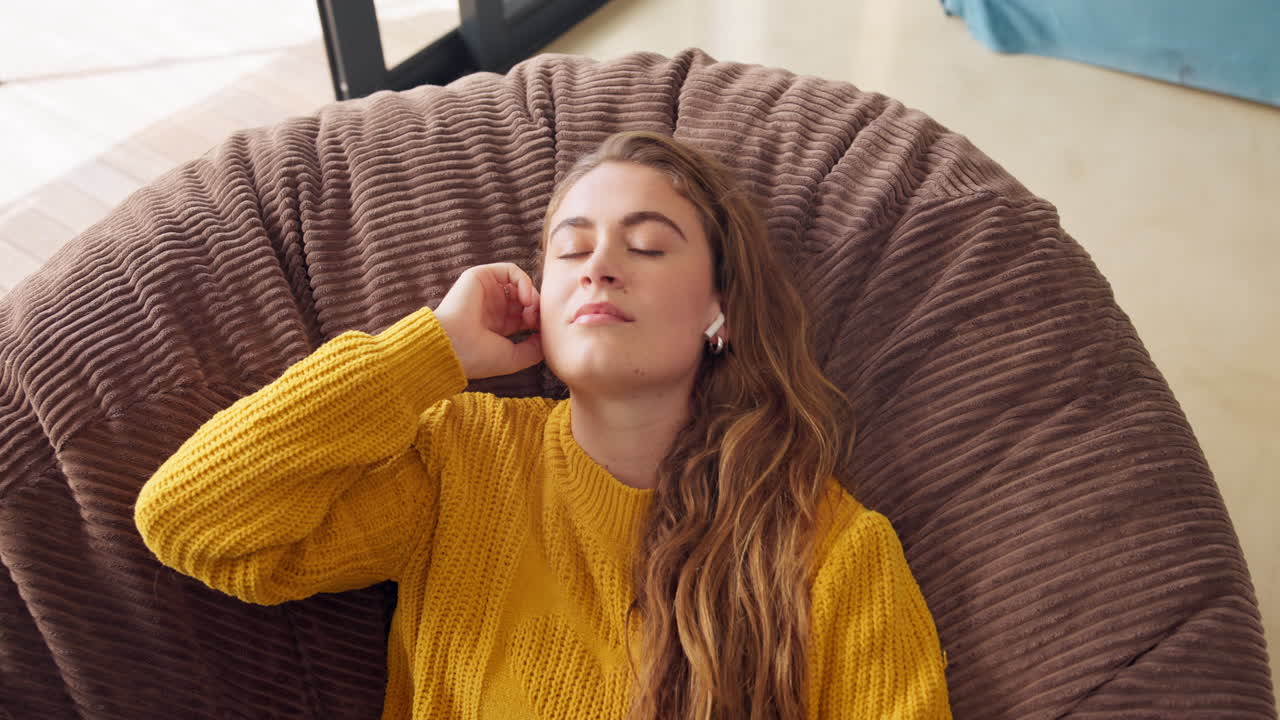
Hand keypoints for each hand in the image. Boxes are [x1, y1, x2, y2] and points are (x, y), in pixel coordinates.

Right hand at [433, 262, 542, 379]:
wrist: (453, 347)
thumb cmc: (479, 357)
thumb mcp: (514, 358)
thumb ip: (535, 349)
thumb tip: (547, 338)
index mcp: (496, 326)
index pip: (526, 316)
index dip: (538, 321)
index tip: (541, 332)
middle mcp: (491, 307)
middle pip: (526, 299)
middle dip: (537, 308)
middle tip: (536, 321)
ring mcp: (485, 292)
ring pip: (520, 284)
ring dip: (532, 295)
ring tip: (531, 309)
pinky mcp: (480, 277)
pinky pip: (510, 270)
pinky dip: (524, 281)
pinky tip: (526, 298)